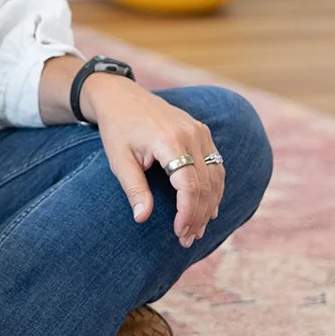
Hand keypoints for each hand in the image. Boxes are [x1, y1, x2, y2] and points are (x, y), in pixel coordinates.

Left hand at [80, 75, 224, 247]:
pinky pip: (216, 165)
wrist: (121, 96)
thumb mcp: (119, 160)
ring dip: (209, 206)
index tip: (178, 232)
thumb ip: (134, 189)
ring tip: (196, 229)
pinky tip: (208, 209)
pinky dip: (214, 189)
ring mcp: (200, 132)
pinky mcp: (202, 132)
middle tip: (187, 239)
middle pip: (206, 185)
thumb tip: (142, 218)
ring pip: (216, 177)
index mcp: (169, 141)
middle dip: (198, 216)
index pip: (189, 186)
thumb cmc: (118, 128)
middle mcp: (191, 135)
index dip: (187, 213)